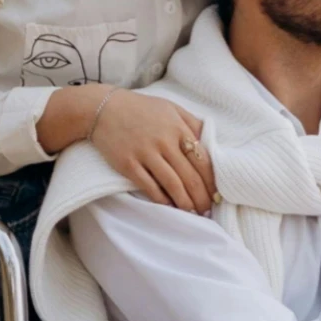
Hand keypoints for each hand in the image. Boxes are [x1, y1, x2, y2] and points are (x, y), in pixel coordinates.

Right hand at [91, 90, 217, 212]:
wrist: (103, 109)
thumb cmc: (141, 109)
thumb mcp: (171, 108)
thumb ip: (192, 123)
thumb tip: (211, 144)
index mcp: (178, 128)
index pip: (202, 159)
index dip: (211, 181)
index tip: (217, 194)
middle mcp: (164, 141)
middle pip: (190, 176)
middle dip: (201, 197)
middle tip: (207, 210)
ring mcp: (145, 153)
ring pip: (172, 184)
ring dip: (185, 202)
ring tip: (192, 213)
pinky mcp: (128, 164)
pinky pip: (149, 186)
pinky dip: (161, 199)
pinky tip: (169, 206)